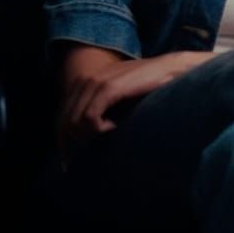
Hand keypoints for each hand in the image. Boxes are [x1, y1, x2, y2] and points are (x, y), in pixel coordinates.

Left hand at [58, 48, 213, 148]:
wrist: (171, 69)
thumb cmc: (149, 86)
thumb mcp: (119, 97)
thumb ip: (102, 108)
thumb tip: (89, 134)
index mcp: (85, 81)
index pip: (61, 114)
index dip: (62, 141)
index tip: (67, 163)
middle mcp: (86, 80)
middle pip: (64, 120)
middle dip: (74, 142)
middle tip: (93, 151)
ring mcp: (96, 82)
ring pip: (75, 121)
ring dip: (91, 134)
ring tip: (112, 132)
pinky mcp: (108, 88)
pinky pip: (90, 117)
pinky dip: (99, 129)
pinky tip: (116, 126)